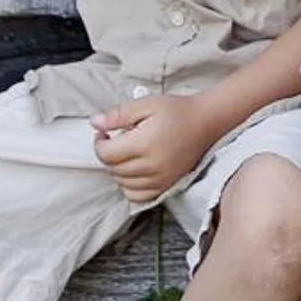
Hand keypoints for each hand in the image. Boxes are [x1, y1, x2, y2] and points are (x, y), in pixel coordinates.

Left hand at [90, 92, 228, 204]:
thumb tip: (94, 123)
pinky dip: (129, 186)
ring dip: (117, 170)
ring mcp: (159, 179)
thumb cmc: (176, 110)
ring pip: (122, 184)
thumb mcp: (145, 104)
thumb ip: (118, 115)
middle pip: (113, 169)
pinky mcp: (166, 186)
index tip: (104, 132)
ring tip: (127, 153)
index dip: (99, 142)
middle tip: (116, 139)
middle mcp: (151, 166)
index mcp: (144, 144)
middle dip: (109, 154)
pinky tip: (134, 171)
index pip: (106, 154)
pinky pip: (137, 196)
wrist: (206, 122)